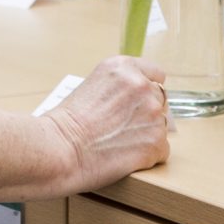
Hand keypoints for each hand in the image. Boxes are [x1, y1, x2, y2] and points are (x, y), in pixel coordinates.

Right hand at [44, 56, 170, 191]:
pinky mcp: (156, 141)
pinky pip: (162, 150)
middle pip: (160, 100)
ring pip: (162, 126)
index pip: (156, 74)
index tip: (137, 102)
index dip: (146, 90)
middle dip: (146, 113)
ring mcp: (153, 113)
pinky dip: (148, 155)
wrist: (61, 148)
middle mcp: (141, 85)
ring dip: (146, 134)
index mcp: (123, 67)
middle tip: (123, 127)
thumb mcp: (92, 85)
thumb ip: (119, 87)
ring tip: (120, 142)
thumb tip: (135, 101)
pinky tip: (126, 156)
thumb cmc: (67, 123)